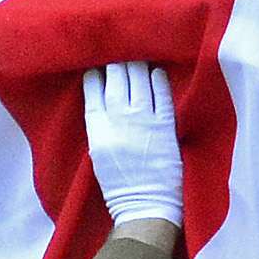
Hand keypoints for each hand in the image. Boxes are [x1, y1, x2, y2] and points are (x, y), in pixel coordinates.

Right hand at [82, 61, 182, 226]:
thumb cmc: (119, 183)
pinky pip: (162, 94)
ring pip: (138, 78)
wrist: (144, 204)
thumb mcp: (98, 152)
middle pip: (116, 77)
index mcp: (98, 127)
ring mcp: (143, 119)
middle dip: (117, 62)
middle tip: (120, 54)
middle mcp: (118, 118)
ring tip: (137, 58)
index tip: (99, 64)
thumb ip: (101, 125)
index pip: (93, 88)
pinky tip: (157, 72)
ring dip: (137, 65)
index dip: (96, 73)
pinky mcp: (165, 125)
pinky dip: (158, 80)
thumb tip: (104, 100)